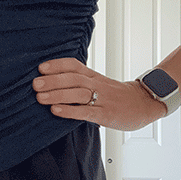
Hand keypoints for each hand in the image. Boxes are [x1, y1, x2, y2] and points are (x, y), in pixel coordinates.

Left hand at [33, 58, 166, 131]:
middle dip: (52, 80)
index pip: (74, 65)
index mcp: (94, 76)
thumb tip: (54, 84)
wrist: (145, 104)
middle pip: (73, 78)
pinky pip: (86, 111)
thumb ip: (81, 83)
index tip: (40, 67)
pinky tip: (56, 110)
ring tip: (39, 97)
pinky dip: (69, 110)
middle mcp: (97, 84)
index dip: (57, 65)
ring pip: (78, 93)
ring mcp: (102, 99)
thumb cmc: (119, 96)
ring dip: (57, 94)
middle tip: (34, 84)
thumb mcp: (101, 84)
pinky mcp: (106, 114)